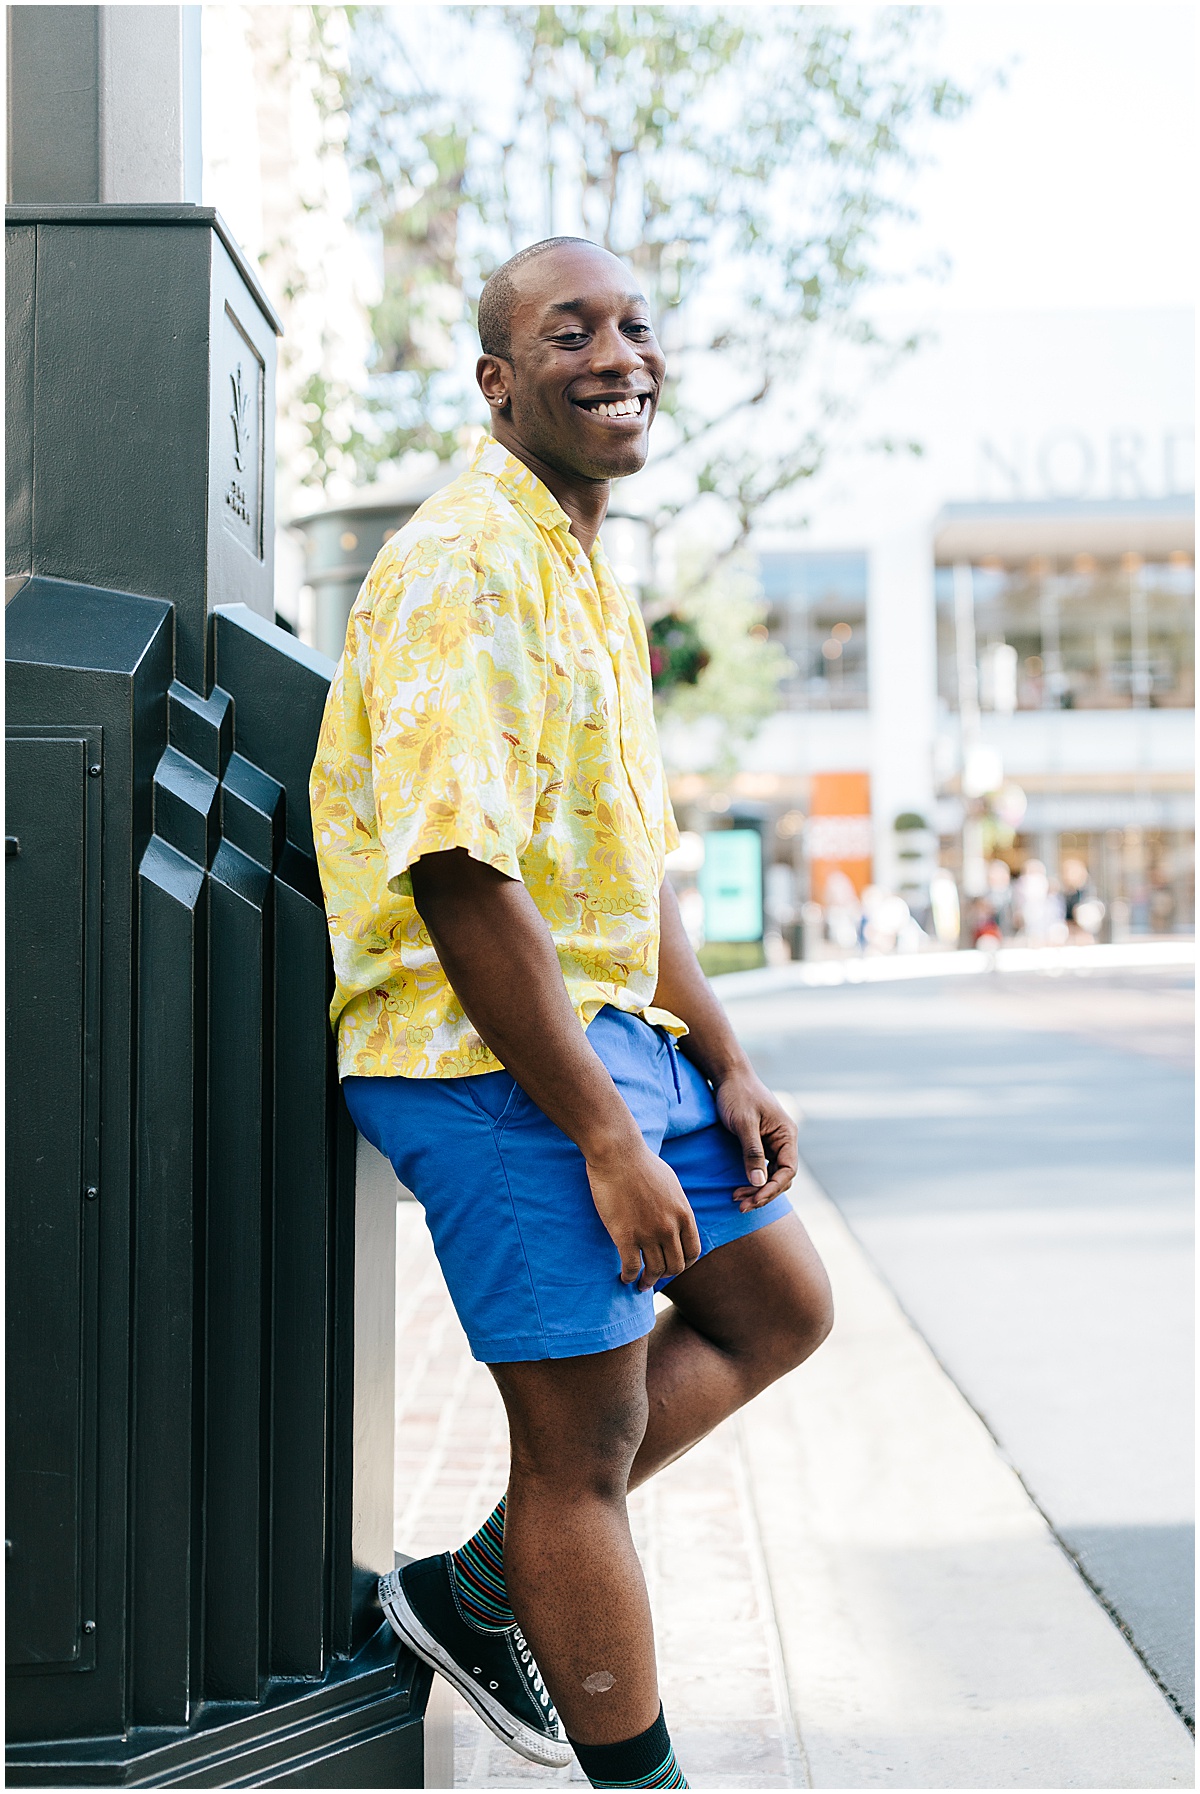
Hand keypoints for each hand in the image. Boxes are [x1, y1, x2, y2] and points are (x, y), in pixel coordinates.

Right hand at [586, 1143, 701, 1290]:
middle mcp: (669, 1227)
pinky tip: (624, 1277)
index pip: (693, 1252)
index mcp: (684, 1214)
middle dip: (665, 1275)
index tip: (673, 1267)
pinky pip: (631, 1267)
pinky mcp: (625, 1235)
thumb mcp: (671, 1184)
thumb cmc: (642, 1163)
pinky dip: (629, 1276)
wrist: (618, 1153)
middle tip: (655, 1277)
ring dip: (647, 1281)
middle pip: (675, 1266)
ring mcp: (648, 1233)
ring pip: (654, 1271)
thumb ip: (677, 1206)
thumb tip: (677, 1219)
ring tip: (640, 1283)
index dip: (684, 1265)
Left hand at [714, 1070, 797, 1211]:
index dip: (773, 1188)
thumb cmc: (738, 1094)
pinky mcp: (761, 1143)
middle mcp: (783, 1140)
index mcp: (786, 1134)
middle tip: (741, 1205)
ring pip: (771, 1175)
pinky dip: (752, 1180)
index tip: (754, 1199)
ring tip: (737, 1199)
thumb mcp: (744, 1123)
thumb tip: (759, 1183)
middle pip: (781, 1177)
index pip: (788, 1170)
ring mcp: (773, 1142)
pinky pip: (761, 1168)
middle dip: (763, 1193)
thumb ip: (753, 1152)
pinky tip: (739, 1187)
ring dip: (756, 1190)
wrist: (728, 1076)